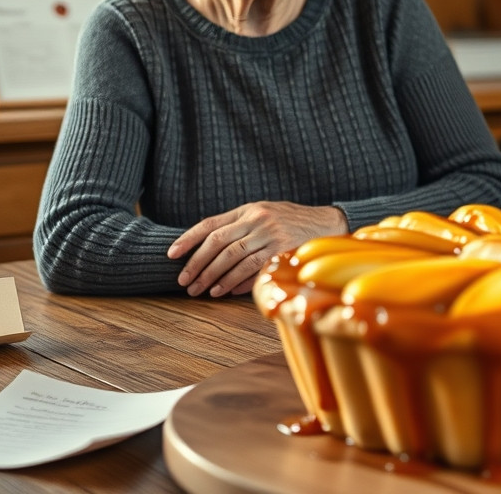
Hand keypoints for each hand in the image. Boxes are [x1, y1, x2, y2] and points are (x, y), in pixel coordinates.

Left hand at [168, 202, 346, 297]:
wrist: (328, 223)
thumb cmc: (291, 222)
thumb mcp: (264, 214)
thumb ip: (240, 226)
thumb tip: (208, 248)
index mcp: (248, 210)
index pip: (210, 224)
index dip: (188, 239)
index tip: (171, 255)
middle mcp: (257, 220)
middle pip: (218, 244)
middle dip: (197, 264)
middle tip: (185, 281)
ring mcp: (271, 235)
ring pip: (233, 259)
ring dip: (214, 277)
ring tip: (201, 291)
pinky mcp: (282, 251)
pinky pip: (253, 269)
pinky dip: (236, 282)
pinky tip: (224, 291)